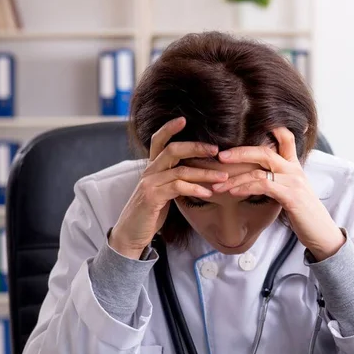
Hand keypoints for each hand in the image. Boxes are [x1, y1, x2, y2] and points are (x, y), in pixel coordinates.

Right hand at [109, 117, 227, 258]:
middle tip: (216, 150)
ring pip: (180, 170)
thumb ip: (176, 180)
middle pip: (172, 150)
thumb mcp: (164, 192)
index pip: (158, 141)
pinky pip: (177, 188)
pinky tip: (207, 193)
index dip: (169, 128)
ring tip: (222, 177)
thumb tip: (198, 173)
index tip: (184, 119)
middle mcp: (149, 172)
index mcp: (153, 168)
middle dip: (196, 147)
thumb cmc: (150, 213)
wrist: (131, 234)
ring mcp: (149, 184)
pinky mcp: (152, 197)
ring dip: (204, 173)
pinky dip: (195, 189)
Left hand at [212, 127, 344, 260]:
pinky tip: (233, 192)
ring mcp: (293, 182)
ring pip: (259, 171)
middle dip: (240, 152)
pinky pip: (263, 186)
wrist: (321, 233)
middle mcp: (294, 170)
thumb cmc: (304, 214)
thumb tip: (259, 176)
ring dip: (235, 178)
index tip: (249, 128)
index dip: (271, 128)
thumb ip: (278, 180)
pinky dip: (245, 188)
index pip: (286, 138)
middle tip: (221, 156)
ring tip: (219, 185)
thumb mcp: (292, 191)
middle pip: (265, 151)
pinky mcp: (291, 196)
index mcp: (294, 166)